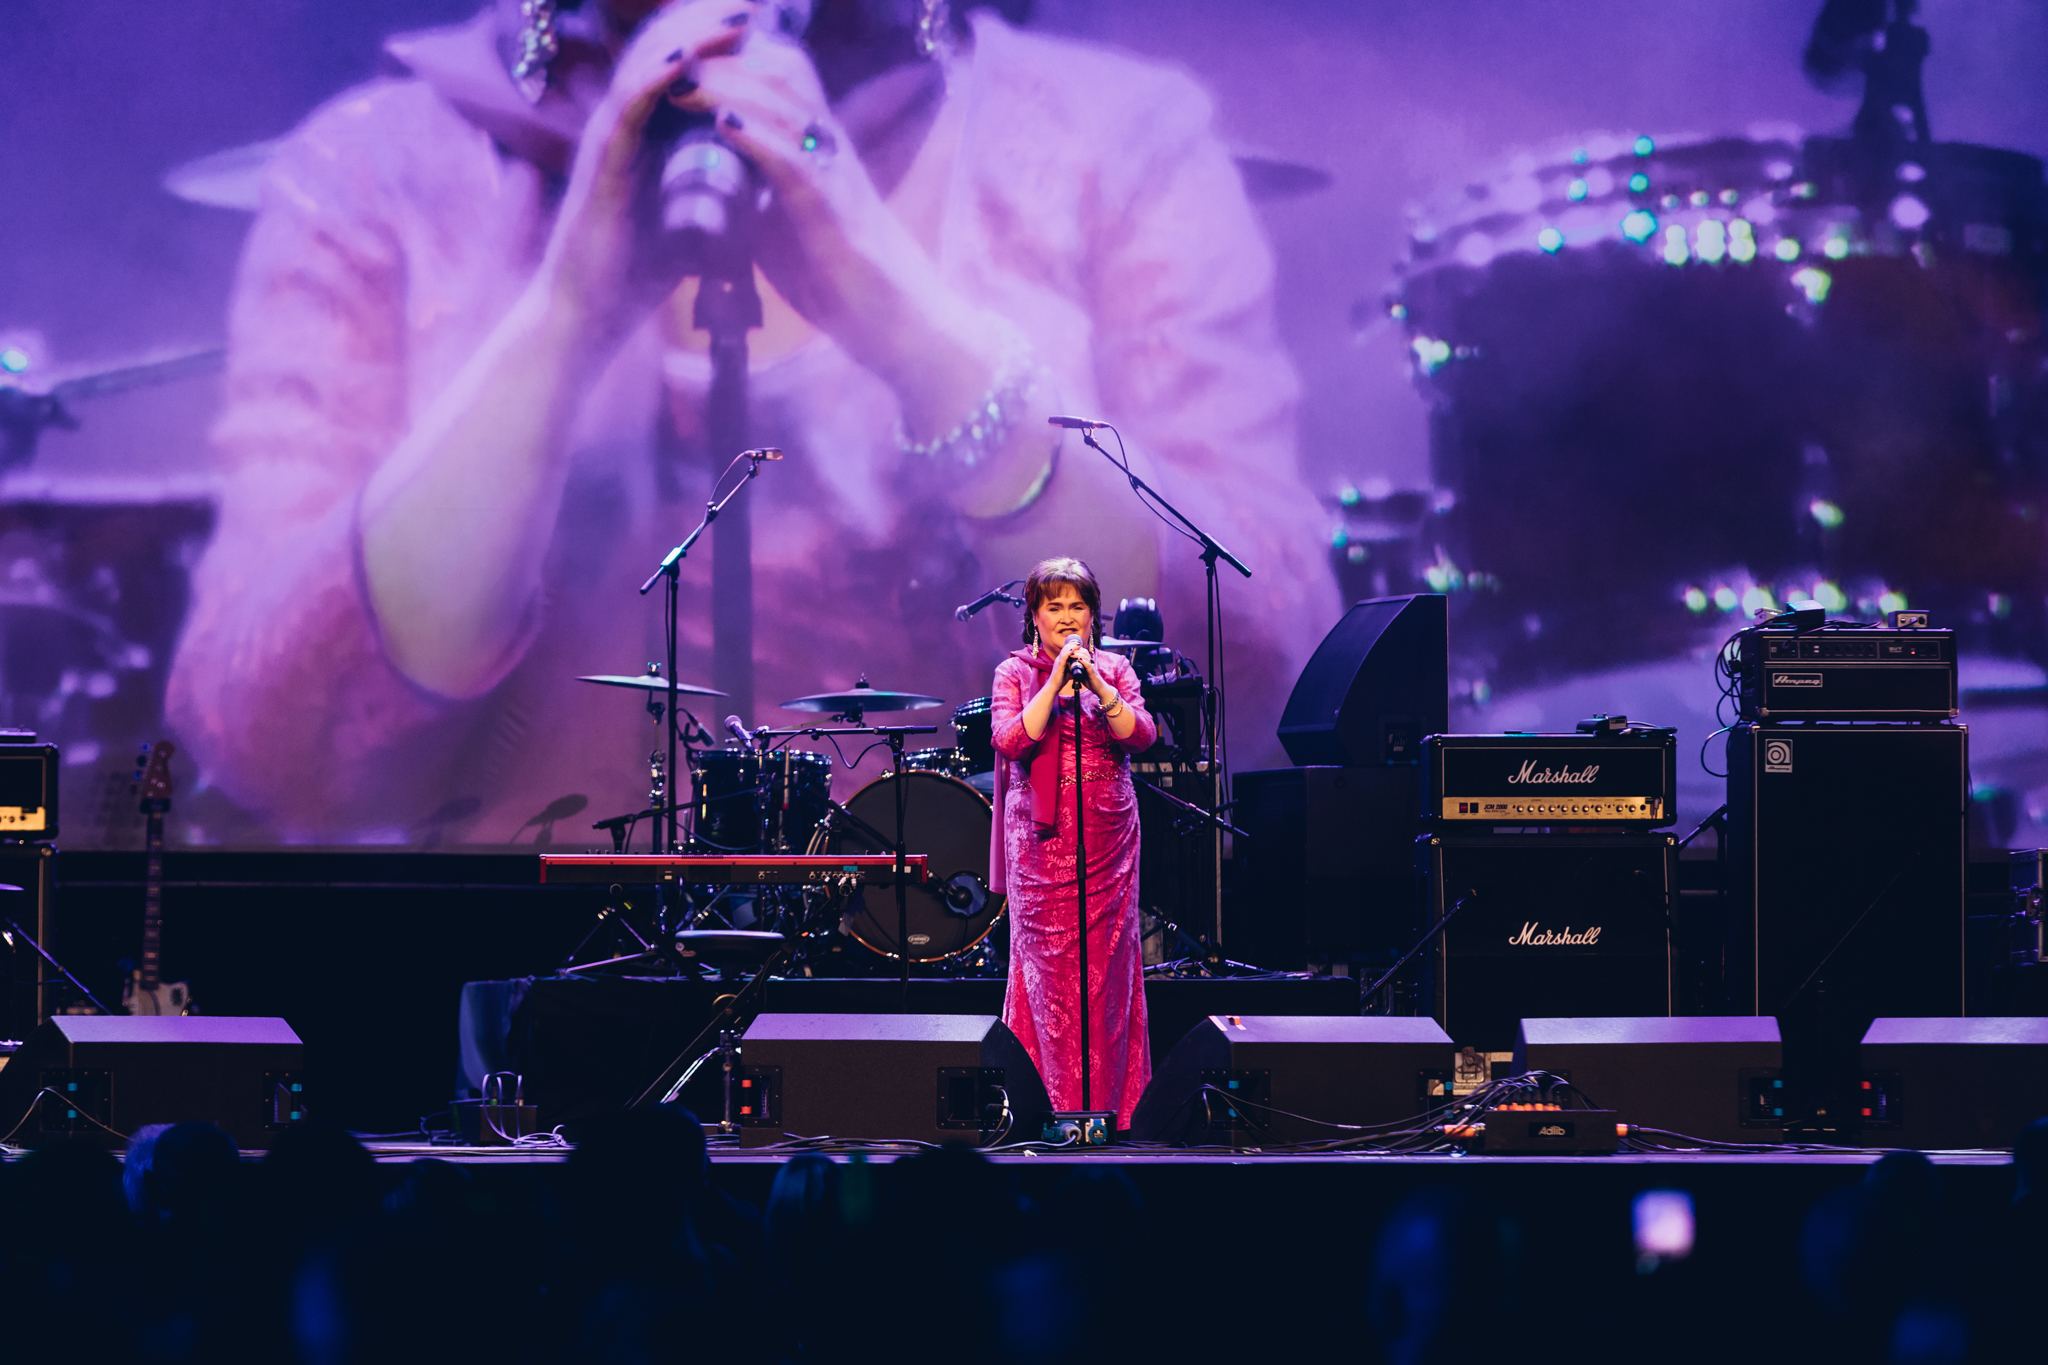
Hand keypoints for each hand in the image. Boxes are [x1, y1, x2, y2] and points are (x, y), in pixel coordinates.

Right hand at [537, 1, 755, 348]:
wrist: (588, 314)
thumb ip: (714, 192)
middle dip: (705, 22)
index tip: (760, 20)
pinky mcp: (600, 164)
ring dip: (690, 35)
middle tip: (752, 1)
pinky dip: (657, 77)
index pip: (677, 69)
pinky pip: (628, 107)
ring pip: (645, 67)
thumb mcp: (690, 219)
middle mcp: (621, 127)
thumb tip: (756, 183)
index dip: (714, 39)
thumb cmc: (635, 273)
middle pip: (660, 51)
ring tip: (735, 13)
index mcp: (644, 135)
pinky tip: (688, 56)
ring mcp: (607, 141)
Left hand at [670, 22, 988, 397]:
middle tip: (672, 59)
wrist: (900, 328)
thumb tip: (705, 186)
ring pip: (787, 109)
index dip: (736, 58)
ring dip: (731, 89)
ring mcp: (836, 179)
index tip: (683, 57)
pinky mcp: (835, 216)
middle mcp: (832, 153)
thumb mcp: (785, 230)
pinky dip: (757, 138)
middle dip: (726, 61)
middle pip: (784, 75)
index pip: (783, 78)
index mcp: (820, 152)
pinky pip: (795, 164)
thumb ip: (752, 198)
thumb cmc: (845, 283)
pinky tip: (723, 124)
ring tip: (683, 82)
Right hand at [1051, 633, 1089, 687]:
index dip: (1071, 645)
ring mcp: (1058, 662)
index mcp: (1060, 660)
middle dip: (1072, 644)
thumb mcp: (1067, 671)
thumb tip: (1076, 663)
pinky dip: (1068, 653)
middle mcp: (1058, 659)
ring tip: (1078, 644)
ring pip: (1064, 651)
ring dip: (1072, 647)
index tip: (1078, 643)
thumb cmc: (1060, 680)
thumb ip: (1070, 666)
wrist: (1053, 686)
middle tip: (1079, 642)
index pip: (1066, 650)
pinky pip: (1063, 658)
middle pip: (1065, 648)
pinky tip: (1072, 650)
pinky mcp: (1059, 666)